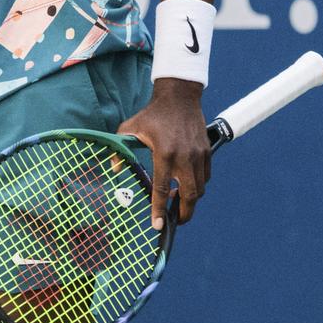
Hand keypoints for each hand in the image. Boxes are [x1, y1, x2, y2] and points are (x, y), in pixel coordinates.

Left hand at [118, 78, 209, 229]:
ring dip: (190, 200)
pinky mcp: (207, 152)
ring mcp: (198, 155)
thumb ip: (120, 149)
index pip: (161, 189)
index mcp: (163, 153)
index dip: (159, 209)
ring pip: (199, 189)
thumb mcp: (130, 128)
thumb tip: (115, 170)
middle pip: (189, 196)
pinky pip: (206, 177)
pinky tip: (187, 184)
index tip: (158, 225)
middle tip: (175, 221)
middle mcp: (184, 157)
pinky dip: (198, 186)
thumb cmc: (152, 114)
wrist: (179, 97)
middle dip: (183, 214)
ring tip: (177, 200)